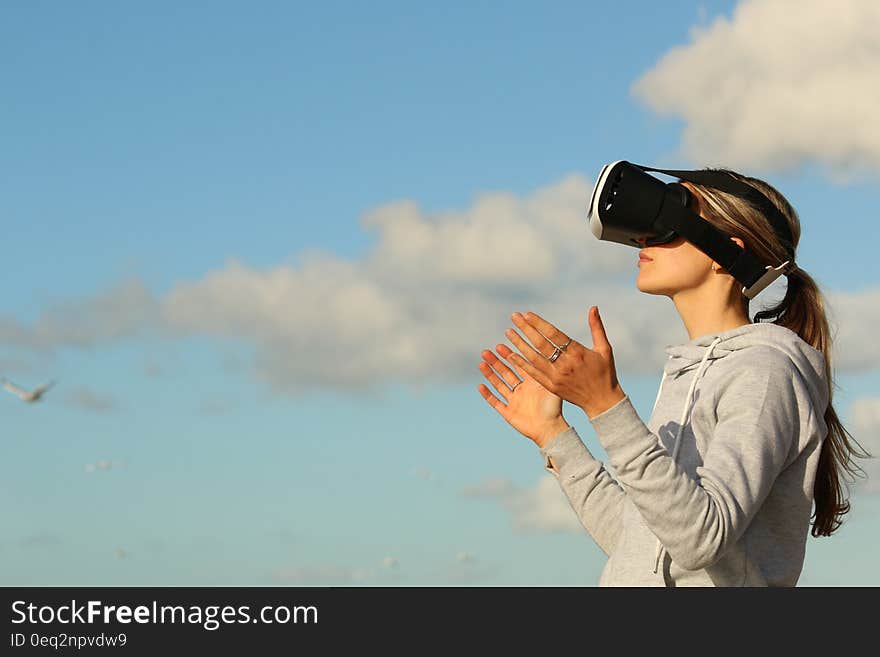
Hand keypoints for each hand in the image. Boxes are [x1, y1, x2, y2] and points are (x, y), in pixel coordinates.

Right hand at [477, 346, 570, 448]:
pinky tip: (481, 386)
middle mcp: (521, 390)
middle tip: (487, 351)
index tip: (500, 345)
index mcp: (531, 383)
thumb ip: (545, 371)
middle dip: (496, 362)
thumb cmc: (554, 408)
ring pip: (499, 385)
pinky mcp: (508, 413)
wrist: (550, 429)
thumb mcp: (550, 386)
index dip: (509, 355)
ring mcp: (514, 401)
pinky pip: (495, 402)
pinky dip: (488, 394)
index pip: (518, 365)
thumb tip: (545, 351)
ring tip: (482, 363)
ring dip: (490, 374)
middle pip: (505, 373)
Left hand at [503, 306, 625, 419]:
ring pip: (534, 358)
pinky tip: (511, 355)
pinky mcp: (552, 387)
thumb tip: (593, 307)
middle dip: (526, 329)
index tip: (527, 314)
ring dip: (519, 345)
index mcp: (578, 353)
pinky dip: (522, 364)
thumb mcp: (604, 349)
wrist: (602, 401)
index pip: (554, 334)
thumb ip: (596, 328)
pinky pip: (533, 374)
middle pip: (541, 344)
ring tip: (508, 333)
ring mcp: (557, 377)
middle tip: (514, 317)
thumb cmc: (605, 372)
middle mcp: (565, 364)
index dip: (539, 323)